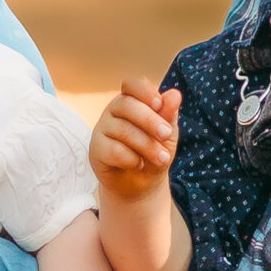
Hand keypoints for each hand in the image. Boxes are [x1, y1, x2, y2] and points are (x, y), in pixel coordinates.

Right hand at [91, 79, 180, 197]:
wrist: (142, 185)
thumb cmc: (154, 152)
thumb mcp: (167, 134)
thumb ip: (169, 114)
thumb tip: (175, 94)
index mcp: (132, 100)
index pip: (132, 85)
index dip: (144, 91)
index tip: (159, 104)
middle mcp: (114, 111)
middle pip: (127, 105)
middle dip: (150, 120)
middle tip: (167, 134)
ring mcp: (102, 129)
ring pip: (123, 129)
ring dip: (147, 145)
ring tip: (162, 159)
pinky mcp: (95, 150)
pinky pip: (113, 150)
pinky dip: (131, 159)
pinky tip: (138, 163)